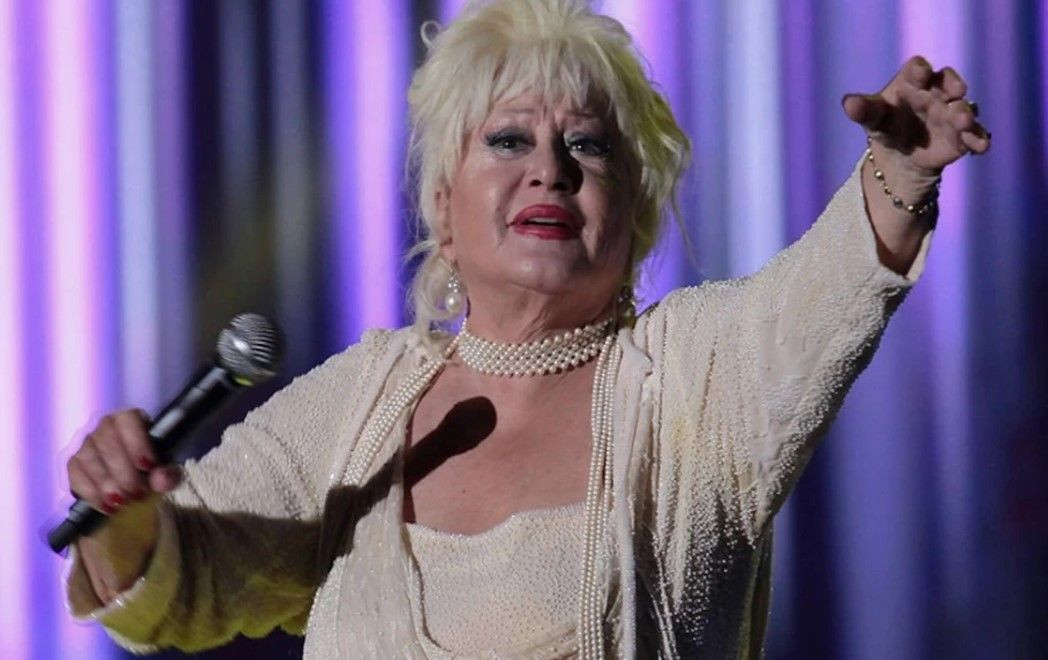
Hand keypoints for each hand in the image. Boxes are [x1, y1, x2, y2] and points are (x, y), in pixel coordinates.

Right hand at [67, 409, 181, 515]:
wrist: (135, 483)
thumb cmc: (152, 468)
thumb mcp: (166, 470)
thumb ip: (168, 474)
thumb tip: (160, 480)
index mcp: (130, 418)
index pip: (128, 419)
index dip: (136, 443)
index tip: (147, 466)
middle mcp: (104, 424)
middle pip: (107, 443)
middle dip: (123, 472)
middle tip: (137, 493)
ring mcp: (85, 442)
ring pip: (88, 458)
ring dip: (106, 484)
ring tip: (123, 502)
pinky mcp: (74, 463)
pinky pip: (75, 475)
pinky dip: (91, 493)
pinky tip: (106, 506)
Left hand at [841, 55, 990, 195]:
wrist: (899, 154)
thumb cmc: (885, 124)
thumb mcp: (872, 118)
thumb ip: (862, 110)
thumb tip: (848, 103)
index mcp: (913, 82)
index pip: (917, 70)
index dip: (919, 70)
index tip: (920, 72)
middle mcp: (937, 93)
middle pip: (948, 83)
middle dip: (952, 85)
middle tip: (955, 91)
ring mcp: (952, 113)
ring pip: (963, 108)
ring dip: (965, 114)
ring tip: (963, 121)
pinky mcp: (962, 136)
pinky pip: (975, 135)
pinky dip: (979, 139)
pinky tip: (980, 146)